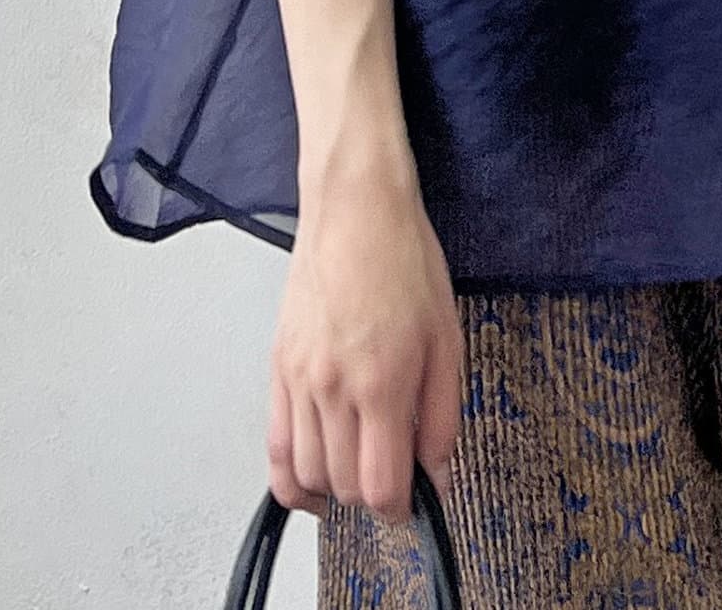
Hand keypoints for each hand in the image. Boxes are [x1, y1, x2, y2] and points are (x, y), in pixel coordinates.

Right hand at [267, 144, 462, 521]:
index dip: (401, 510)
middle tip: (395, 480)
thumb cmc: (404, 259)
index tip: (414, 504)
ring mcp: (299, 380)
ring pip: (307, 473)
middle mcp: (333, 388)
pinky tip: (312, 481)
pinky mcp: (277, 368)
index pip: (381, 485)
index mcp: (382, 382)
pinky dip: (291, 476)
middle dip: (373, 496)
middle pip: (344, 485)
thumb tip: (438, 471)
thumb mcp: (447, 336)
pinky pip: (274, 445)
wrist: (355, 210)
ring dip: (334, 488)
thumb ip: (443, 414)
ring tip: (359, 473)